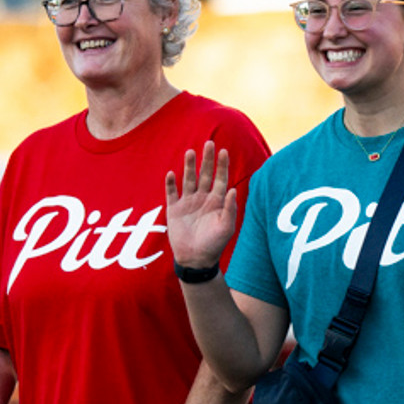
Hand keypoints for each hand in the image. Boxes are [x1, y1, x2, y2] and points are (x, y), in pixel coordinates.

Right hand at [164, 142, 237, 267]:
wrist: (195, 260)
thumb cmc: (214, 244)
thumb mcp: (226, 227)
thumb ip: (230, 208)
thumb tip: (232, 189)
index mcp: (217, 202)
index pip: (220, 179)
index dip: (222, 165)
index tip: (223, 151)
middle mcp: (203, 199)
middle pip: (205, 174)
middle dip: (207, 160)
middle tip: (209, 143)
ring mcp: (188, 203)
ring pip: (189, 180)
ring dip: (189, 167)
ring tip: (190, 152)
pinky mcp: (174, 210)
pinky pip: (171, 193)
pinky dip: (171, 184)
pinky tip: (171, 174)